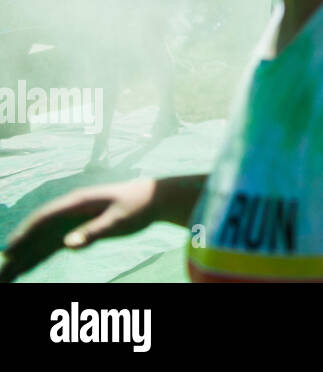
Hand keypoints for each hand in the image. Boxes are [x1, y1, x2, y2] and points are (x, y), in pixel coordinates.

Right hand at [1, 179, 160, 281]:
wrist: (156, 198)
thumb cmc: (138, 205)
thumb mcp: (119, 220)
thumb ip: (94, 231)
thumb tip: (67, 244)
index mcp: (78, 202)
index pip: (44, 217)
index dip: (25, 233)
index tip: (10, 251)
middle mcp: (70, 210)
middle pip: (38, 231)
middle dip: (19, 249)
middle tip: (3, 271)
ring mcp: (72, 220)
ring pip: (42, 240)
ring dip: (24, 256)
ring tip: (8, 275)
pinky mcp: (78, 229)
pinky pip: (53, 244)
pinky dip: (38, 256)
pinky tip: (25, 269)